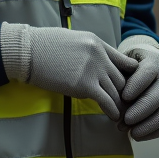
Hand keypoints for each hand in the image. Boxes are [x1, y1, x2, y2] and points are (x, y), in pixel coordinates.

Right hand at [1, 23, 137, 120]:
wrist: (28, 50)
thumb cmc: (44, 45)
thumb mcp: (74, 40)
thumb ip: (89, 51)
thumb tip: (92, 62)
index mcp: (98, 43)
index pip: (124, 61)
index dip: (130, 76)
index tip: (129, 88)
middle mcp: (100, 55)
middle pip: (123, 78)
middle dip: (127, 94)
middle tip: (128, 106)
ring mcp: (94, 69)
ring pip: (117, 91)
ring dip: (121, 105)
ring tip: (124, 116)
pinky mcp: (84, 85)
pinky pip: (106, 100)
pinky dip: (113, 110)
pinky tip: (114, 117)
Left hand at [117, 36, 158, 140]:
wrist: (152, 63)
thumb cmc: (132, 64)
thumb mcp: (126, 61)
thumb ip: (120, 74)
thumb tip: (113, 95)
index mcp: (156, 61)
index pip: (148, 73)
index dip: (136, 86)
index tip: (124, 97)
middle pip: (158, 95)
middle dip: (141, 111)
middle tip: (125, 121)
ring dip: (149, 126)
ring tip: (132, 134)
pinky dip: (155, 132)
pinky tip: (139, 137)